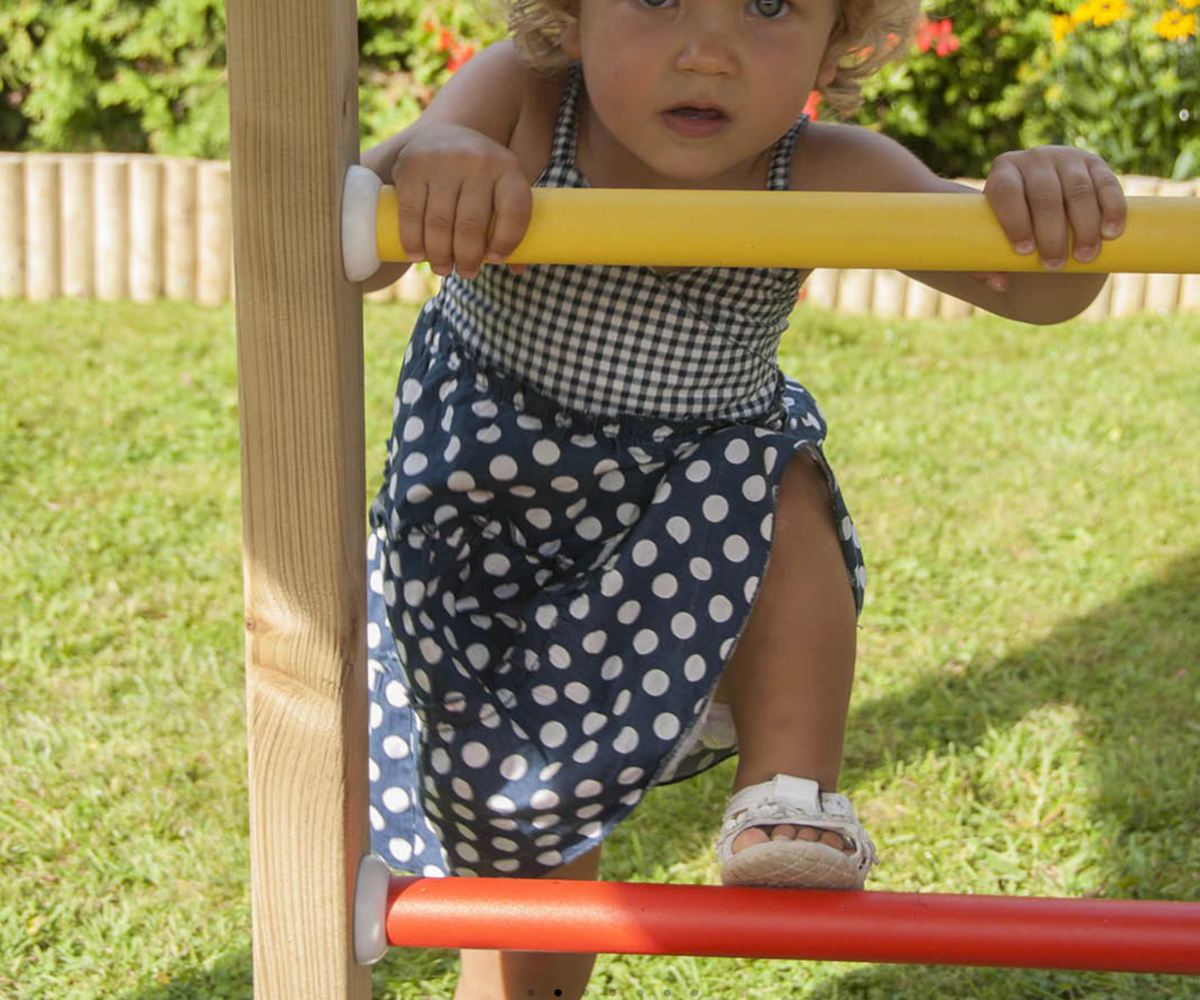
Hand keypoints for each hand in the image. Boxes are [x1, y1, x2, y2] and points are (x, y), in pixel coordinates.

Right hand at [392, 124, 531, 279]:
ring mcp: (442, 161)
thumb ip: (511, 222)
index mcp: (507, 167)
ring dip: (440, 255)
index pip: (515, 210)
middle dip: (468, 258)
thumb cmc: (479, 176)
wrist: (442, 134)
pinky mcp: (412, 166)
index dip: (507, 241)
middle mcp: (477, 160)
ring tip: (443, 269)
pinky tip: (417, 255)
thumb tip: (519, 267)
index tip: (495, 259)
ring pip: (439, 222)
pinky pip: (411, 213)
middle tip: (466, 273)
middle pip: (471, 223)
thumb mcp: (501, 187)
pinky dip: (413, 240)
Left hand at [972, 146, 1126, 292]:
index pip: (1006, 191)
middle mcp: (1035, 160)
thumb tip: (1000, 284)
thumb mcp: (992, 240)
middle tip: (1053, 265)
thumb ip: (985, 266)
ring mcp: (1068, 158)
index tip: (1024, 251)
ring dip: (1084, 227)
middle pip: (1045, 195)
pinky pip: (1108, 185)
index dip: (1015, 220)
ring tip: (1084, 257)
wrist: (1041, 204)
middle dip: (1051, 233)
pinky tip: (1111, 234)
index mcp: (1004, 172)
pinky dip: (1112, 210)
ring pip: (1079, 191)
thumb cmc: (1011, 226)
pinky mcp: (1096, 164)